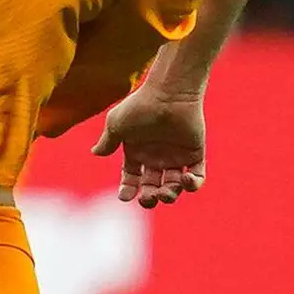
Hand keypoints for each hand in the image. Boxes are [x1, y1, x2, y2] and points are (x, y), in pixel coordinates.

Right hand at [93, 78, 208, 208]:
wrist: (169, 95)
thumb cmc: (140, 107)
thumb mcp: (116, 125)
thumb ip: (108, 141)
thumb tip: (96, 153)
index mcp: (137, 152)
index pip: (131, 177)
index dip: (128, 189)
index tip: (125, 197)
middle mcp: (156, 157)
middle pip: (152, 186)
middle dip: (150, 197)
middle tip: (148, 197)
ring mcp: (176, 157)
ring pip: (173, 186)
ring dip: (169, 195)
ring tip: (165, 192)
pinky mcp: (195, 155)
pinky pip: (197, 178)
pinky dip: (193, 185)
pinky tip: (184, 180)